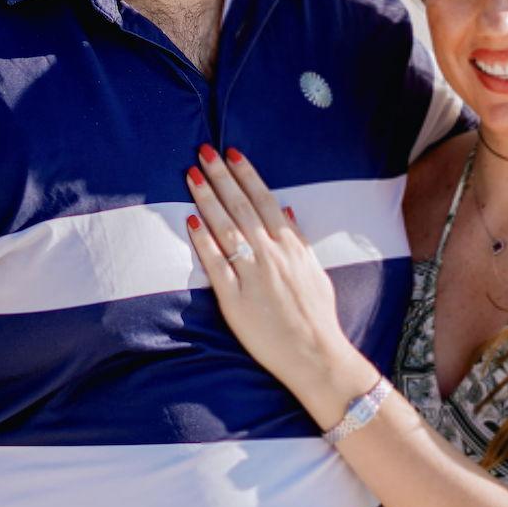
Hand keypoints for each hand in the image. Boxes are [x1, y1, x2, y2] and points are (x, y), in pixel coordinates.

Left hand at [184, 146, 360, 398]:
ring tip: (192, 175)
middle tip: (203, 152)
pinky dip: (203, 241)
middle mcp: (271, 255)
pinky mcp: (235, 299)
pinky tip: (190, 221)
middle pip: (241, 207)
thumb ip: (298, 240)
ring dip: (207, 199)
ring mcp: (252, 275)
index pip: (264, 199)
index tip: (232, 153)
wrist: (315, 354)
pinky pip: (215, 265)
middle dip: (221, 176)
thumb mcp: (315, 271)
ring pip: (225, 228)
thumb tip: (284, 210)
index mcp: (291, 246)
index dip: (246, 174)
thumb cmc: (317, 315)